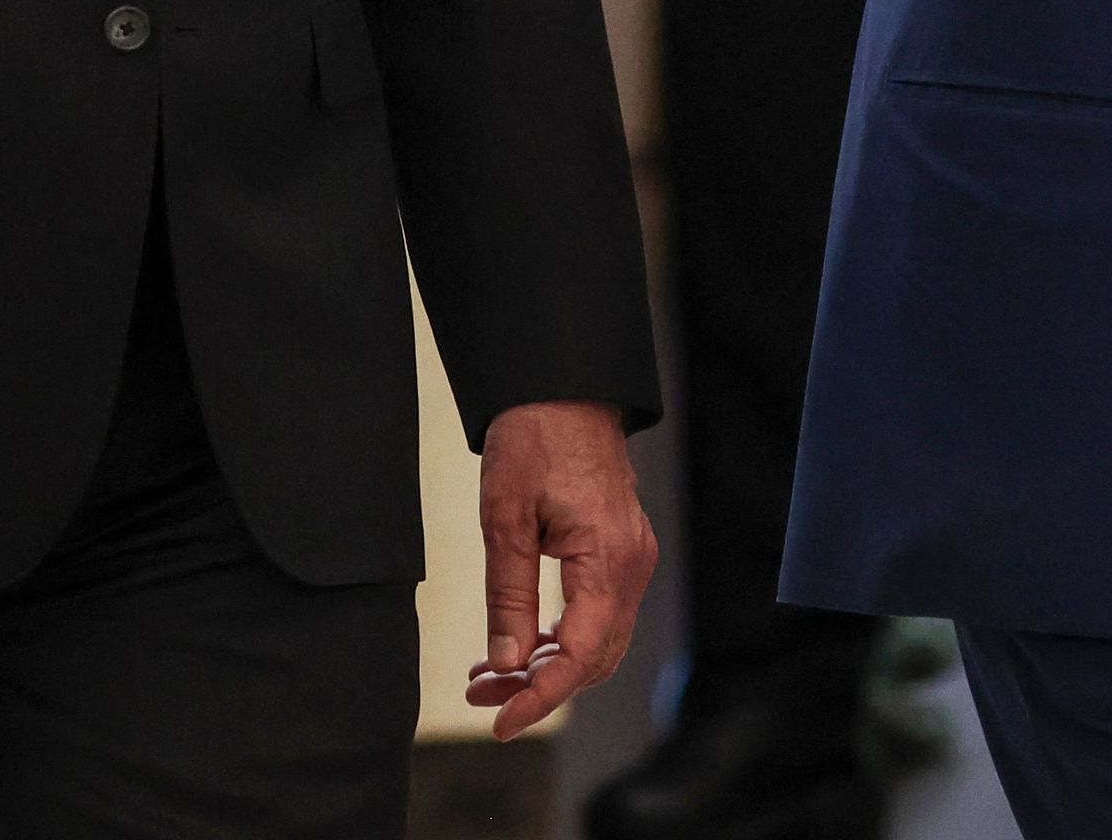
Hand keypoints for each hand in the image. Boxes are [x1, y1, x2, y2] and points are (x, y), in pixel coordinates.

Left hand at [466, 401, 655, 740]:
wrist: (561, 389)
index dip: (540, 697)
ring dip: (545, 664)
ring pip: (595, 640)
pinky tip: (517, 642)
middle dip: (537, 686)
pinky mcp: (619, 552)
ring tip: (487, 674)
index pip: (579, 656)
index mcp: (608, 560)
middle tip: (480, 695)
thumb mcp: (504, 520)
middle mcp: (631, 567)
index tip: (500, 722)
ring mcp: (631, 560)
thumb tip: (506, 664)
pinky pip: (596, 613)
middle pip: (593, 658)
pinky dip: (558, 636)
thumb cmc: (533, 442)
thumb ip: (507, 596)